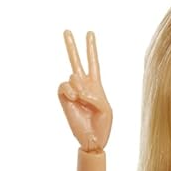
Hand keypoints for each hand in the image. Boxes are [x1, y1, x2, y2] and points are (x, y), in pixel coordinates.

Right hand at [58, 30, 111, 151]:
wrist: (93, 139)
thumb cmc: (103, 125)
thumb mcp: (106, 108)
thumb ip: (94, 96)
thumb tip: (79, 92)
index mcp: (96, 85)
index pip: (93, 63)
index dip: (91, 48)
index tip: (89, 33)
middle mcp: (83, 85)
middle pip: (76, 61)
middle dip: (71, 46)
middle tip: (67, 30)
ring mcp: (72, 91)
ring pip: (72, 75)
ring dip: (79, 86)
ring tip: (82, 99)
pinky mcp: (64, 99)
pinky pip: (64, 85)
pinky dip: (69, 90)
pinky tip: (73, 98)